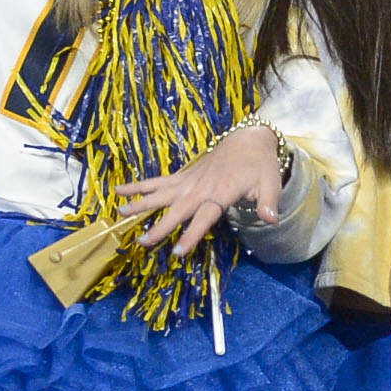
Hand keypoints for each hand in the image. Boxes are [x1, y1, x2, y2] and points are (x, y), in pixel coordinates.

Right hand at [119, 123, 284, 257]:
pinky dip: (139, 185)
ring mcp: (189, 181)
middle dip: (161, 226)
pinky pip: (158, 181)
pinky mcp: (183, 176)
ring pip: (161, 194)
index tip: (177, 251)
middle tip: (143, 242)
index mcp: (221, 194)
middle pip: (178, 209)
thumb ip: (269, 203)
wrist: (248, 139)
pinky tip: (119, 191)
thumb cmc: (260, 165)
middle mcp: (201, 188)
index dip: (191, 234)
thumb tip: (272, 221)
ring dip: (141, 204)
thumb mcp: (271, 183)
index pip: (204, 218)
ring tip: (120, 214)